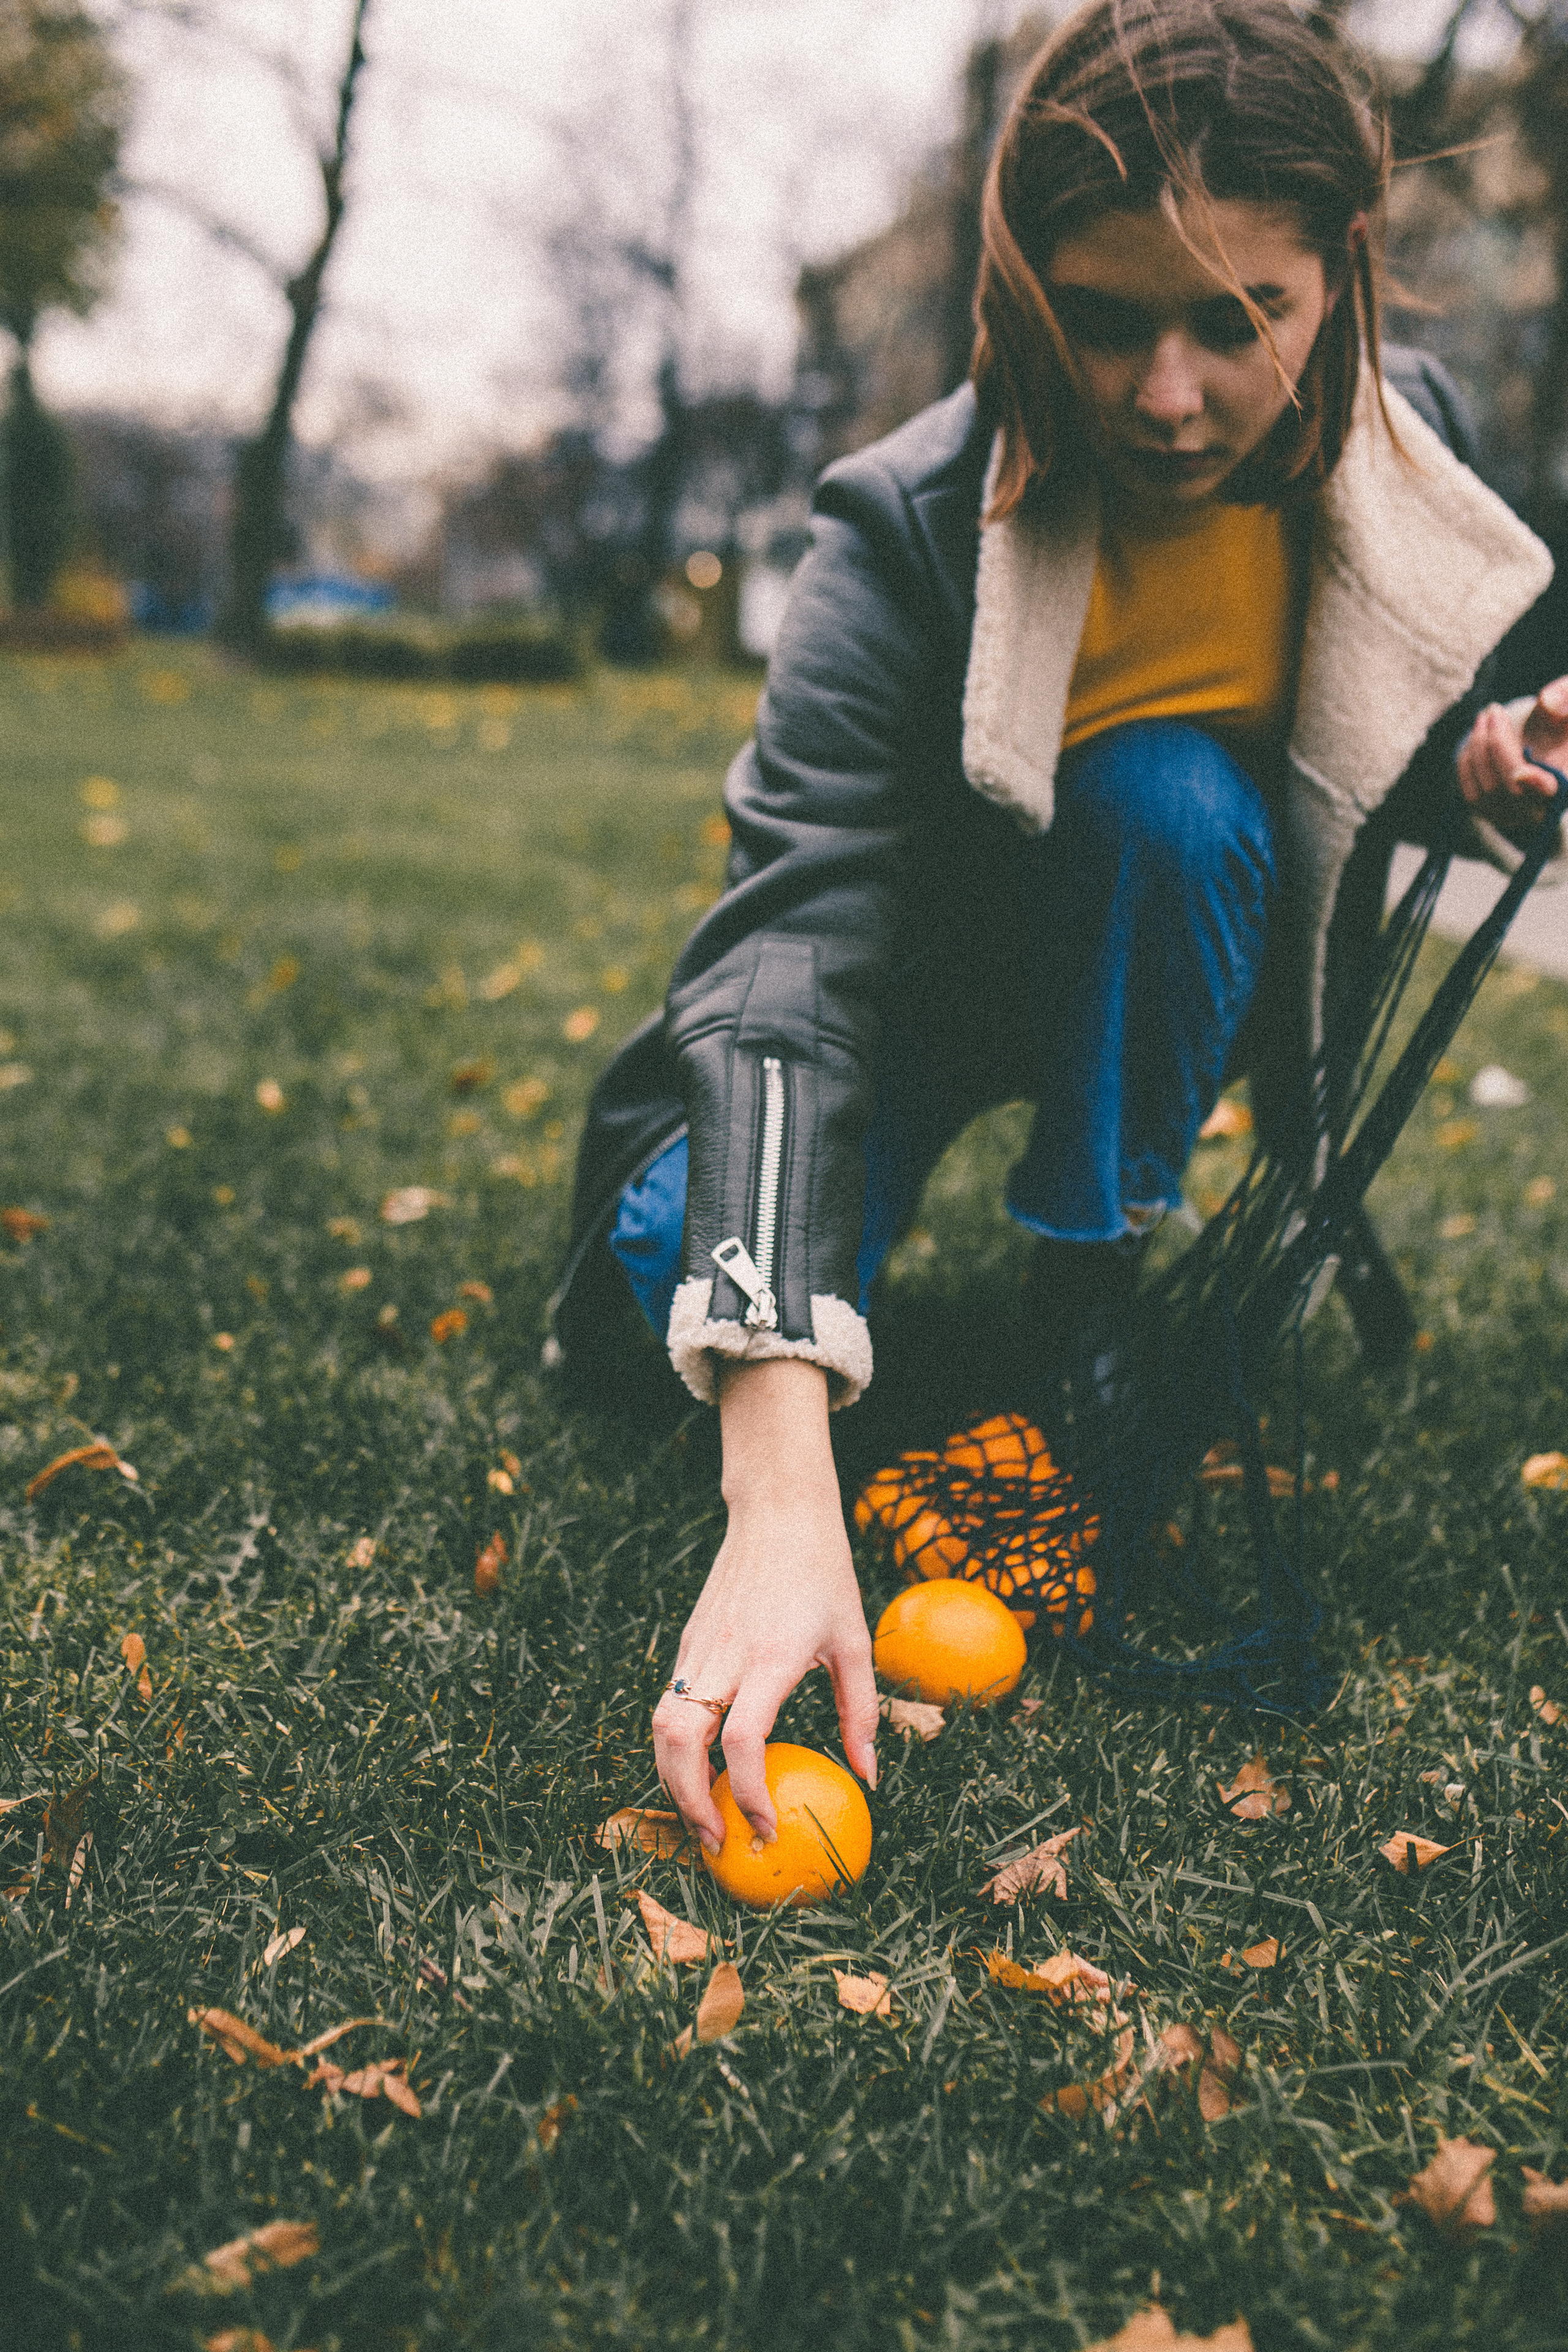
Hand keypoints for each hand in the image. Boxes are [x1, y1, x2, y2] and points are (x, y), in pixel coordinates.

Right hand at [651, 1360, 877, 1852]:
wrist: (777, 1511)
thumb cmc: (825, 1573)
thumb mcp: (855, 1640)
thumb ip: (861, 1711)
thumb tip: (869, 1777)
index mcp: (772, 1657)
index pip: (743, 1740)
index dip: (748, 1794)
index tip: (766, 1830)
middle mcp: (726, 1655)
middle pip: (679, 1743)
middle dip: (689, 1802)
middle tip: (719, 1843)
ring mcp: (698, 1647)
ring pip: (661, 1727)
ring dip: (673, 1780)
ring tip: (705, 1816)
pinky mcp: (688, 1643)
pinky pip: (669, 1705)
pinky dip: (675, 1748)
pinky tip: (703, 1771)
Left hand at [1457, 675, 1567, 838]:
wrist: (1552, 741)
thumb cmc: (1561, 723)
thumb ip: (1566, 697)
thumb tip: (1547, 701)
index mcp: (1565, 784)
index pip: (1548, 790)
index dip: (1535, 784)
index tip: (1521, 772)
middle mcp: (1541, 809)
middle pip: (1508, 786)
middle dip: (1494, 743)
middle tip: (1493, 709)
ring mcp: (1514, 816)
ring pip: (1484, 791)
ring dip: (1477, 748)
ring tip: (1485, 717)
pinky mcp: (1493, 814)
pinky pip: (1472, 793)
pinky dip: (1469, 761)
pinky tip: (1478, 737)